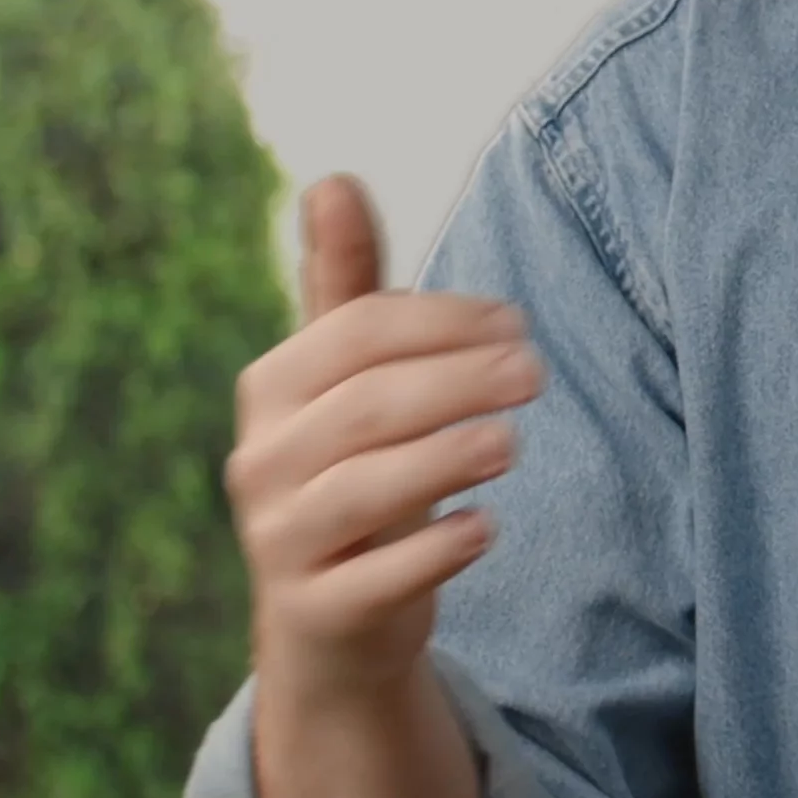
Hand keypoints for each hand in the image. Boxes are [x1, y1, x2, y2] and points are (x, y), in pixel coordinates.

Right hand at [227, 174, 546, 704]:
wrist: (331, 618)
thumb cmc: (352, 469)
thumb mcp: (346, 382)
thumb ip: (348, 288)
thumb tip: (333, 178)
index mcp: (272, 390)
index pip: (357, 335)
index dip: (443, 321)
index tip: (517, 324)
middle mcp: (260, 462)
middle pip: (366, 407)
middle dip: (458, 382)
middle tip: (536, 372)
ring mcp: (279, 542)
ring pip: (362, 490)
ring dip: (446, 457)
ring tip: (514, 443)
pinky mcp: (314, 614)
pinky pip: (373, 581)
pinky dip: (431, 552)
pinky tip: (483, 527)